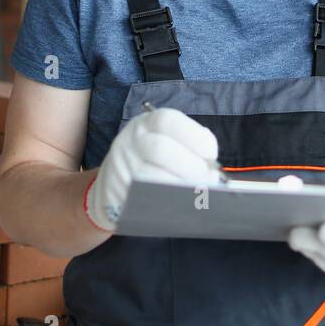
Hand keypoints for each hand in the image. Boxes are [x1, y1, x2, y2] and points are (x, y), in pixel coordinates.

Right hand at [84, 107, 220, 231]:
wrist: (112, 185)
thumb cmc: (151, 161)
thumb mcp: (166, 141)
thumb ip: (190, 147)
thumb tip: (212, 170)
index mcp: (146, 123)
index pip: (168, 121)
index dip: (195, 137)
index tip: (212, 154)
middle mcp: (130, 141)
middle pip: (160, 149)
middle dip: (191, 166)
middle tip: (207, 179)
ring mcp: (121, 168)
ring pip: (151, 177)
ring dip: (181, 188)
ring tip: (198, 193)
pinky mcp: (118, 193)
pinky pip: (145, 200)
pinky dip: (168, 203)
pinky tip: (182, 204)